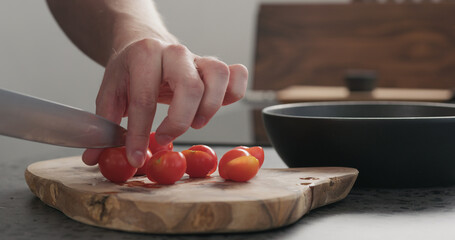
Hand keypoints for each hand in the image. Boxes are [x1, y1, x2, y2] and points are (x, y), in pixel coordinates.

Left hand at [82, 38, 247, 167]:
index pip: (144, 100)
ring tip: (195, 122)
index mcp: (145, 55)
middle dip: (179, 121)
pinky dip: (234, 93)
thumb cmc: (129, 71)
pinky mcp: (214, 66)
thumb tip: (94, 158)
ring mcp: (198, 57)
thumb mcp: (110, 92)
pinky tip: (219, 106)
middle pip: (190, 87)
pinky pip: (236, 76)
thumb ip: (105, 124)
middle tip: (164, 139)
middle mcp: (175, 52)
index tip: (136, 157)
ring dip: (210, 108)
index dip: (138, 134)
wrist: (144, 45)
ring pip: (218, 77)